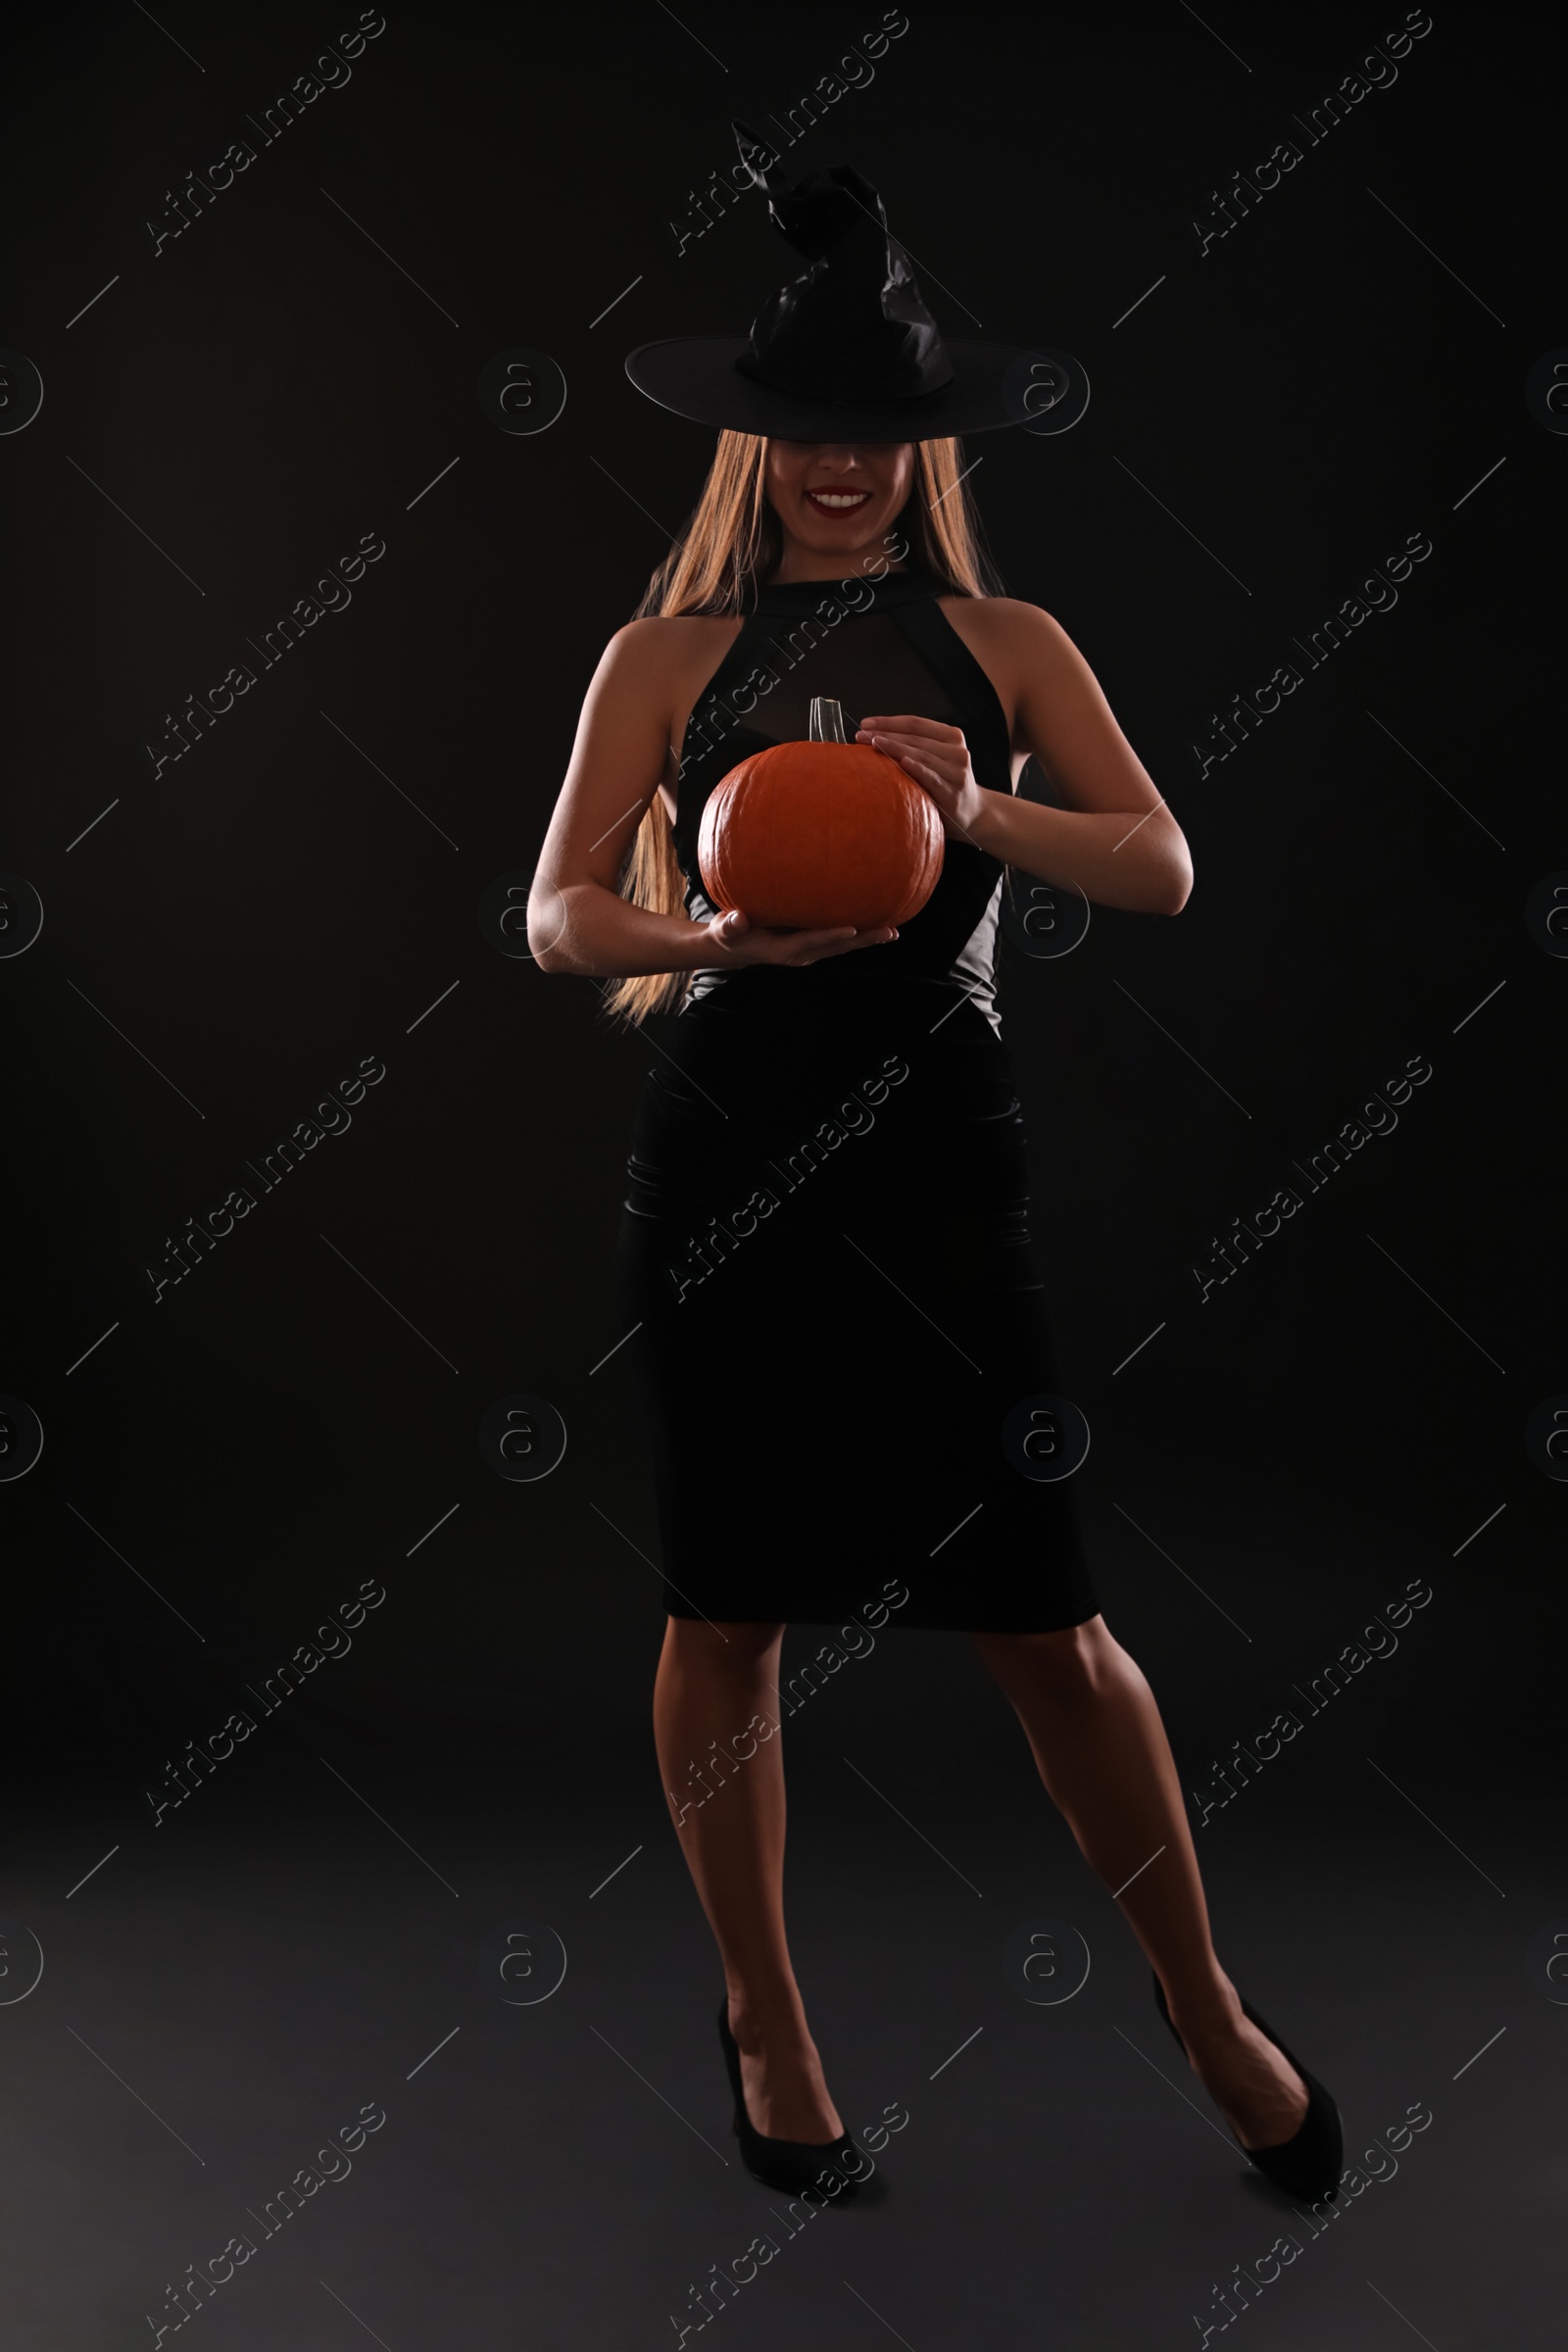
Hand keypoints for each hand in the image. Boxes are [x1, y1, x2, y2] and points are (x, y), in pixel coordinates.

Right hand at [704, 907, 897, 965]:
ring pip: (842, 946)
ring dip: (867, 939)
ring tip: (892, 931)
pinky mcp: (812, 944)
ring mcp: (809, 951)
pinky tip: (876, 924)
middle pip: (837, 946)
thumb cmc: (729, 934)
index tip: (852, 928)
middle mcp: (801, 954)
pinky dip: (858, 934)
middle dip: (863, 939)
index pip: (811, 941)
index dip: (831, 935)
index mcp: (783, 950)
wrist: (733, 947)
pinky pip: (838, 940)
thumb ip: (730, 924)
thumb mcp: (725, 929)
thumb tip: (736, 919)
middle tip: (889, 931)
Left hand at [856, 715, 988, 845]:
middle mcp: (957, 750)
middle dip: (885, 734)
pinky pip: (932, 777)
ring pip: (921, 754)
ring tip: (873, 744)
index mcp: (951, 736)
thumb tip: (874, 736)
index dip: (889, 721)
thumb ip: (916, 746)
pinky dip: (917, 769)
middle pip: (915, 737)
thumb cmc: (945, 784)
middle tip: (860, 735)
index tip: (865, 723)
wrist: (973, 812)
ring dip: (895, 747)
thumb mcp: (936, 759)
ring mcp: (957, 771)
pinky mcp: (954, 792)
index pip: (915, 723)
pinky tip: (902, 763)